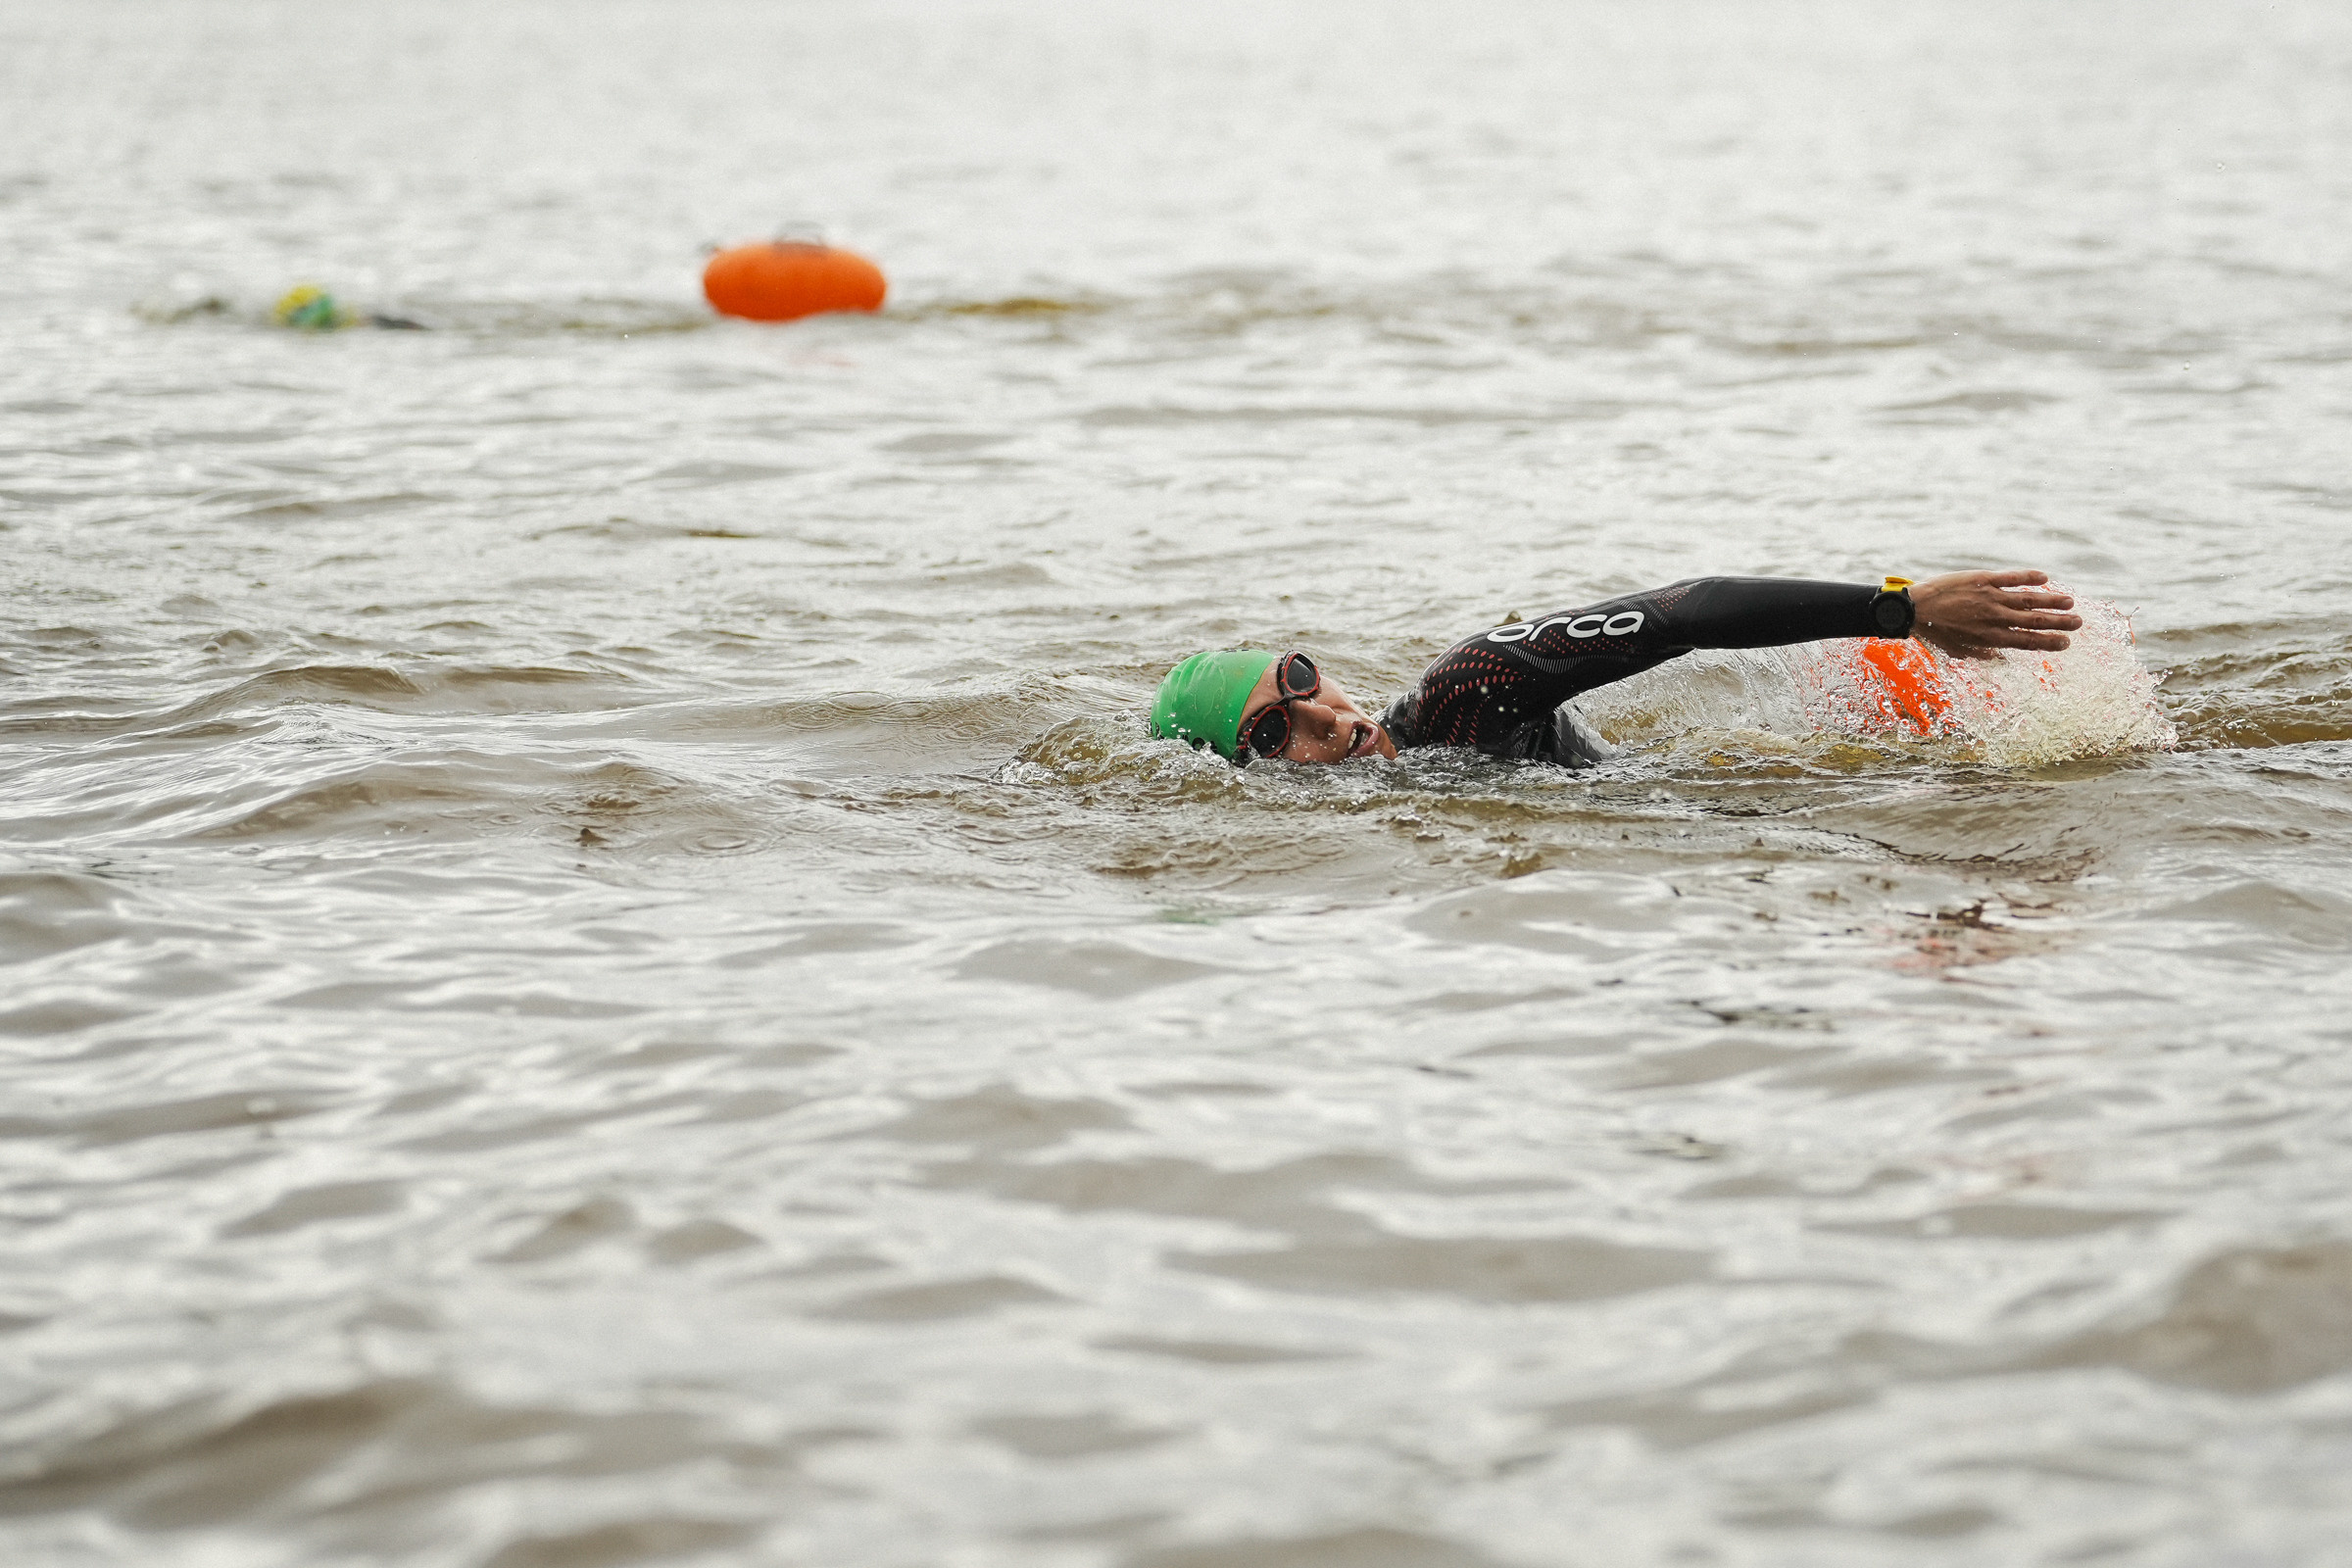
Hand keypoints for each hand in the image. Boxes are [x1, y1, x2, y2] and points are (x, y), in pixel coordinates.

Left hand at [1909, 570, 2080, 657]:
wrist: (1914, 609)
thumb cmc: (1935, 632)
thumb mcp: (1959, 650)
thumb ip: (1983, 654)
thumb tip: (2003, 659)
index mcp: (1990, 638)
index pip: (2027, 641)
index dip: (2049, 642)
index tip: (2066, 642)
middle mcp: (1994, 618)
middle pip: (2034, 621)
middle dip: (2059, 623)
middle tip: (2078, 622)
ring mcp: (1990, 597)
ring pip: (2028, 599)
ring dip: (2051, 600)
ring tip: (2070, 602)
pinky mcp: (1982, 579)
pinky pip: (2011, 577)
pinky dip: (2029, 577)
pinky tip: (2044, 577)